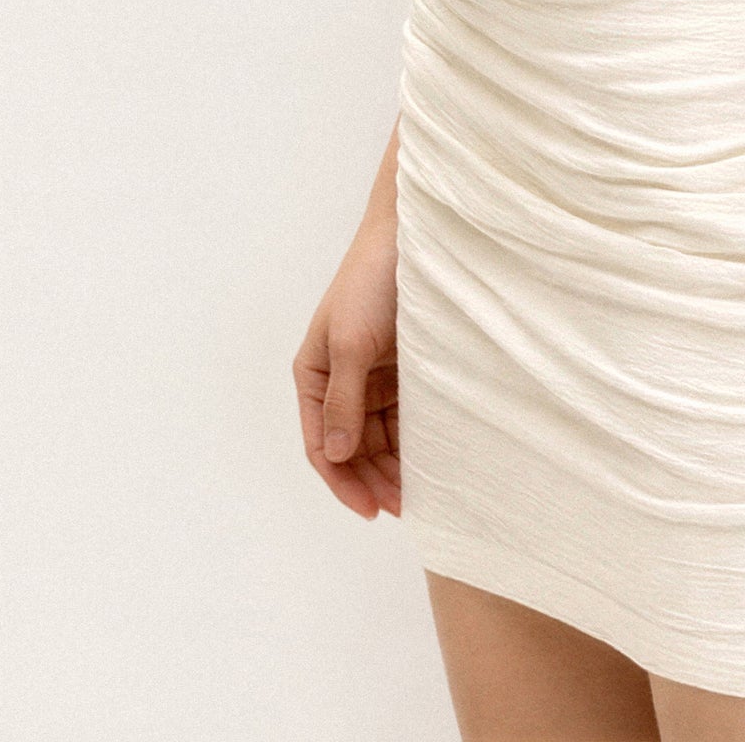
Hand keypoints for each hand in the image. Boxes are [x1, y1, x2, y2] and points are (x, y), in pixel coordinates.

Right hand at [294, 210, 401, 520]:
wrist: (414, 235)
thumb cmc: (372, 282)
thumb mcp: (351, 343)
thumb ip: (343, 400)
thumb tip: (334, 455)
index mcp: (314, 374)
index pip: (321, 444)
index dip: (343, 481)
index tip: (371, 509)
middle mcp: (339, 381)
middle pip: (351, 447)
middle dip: (372, 479)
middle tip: (404, 507)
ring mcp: (372, 377)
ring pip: (379, 437)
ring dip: (394, 466)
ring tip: (419, 492)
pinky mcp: (403, 369)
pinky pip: (404, 416)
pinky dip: (413, 440)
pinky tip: (431, 459)